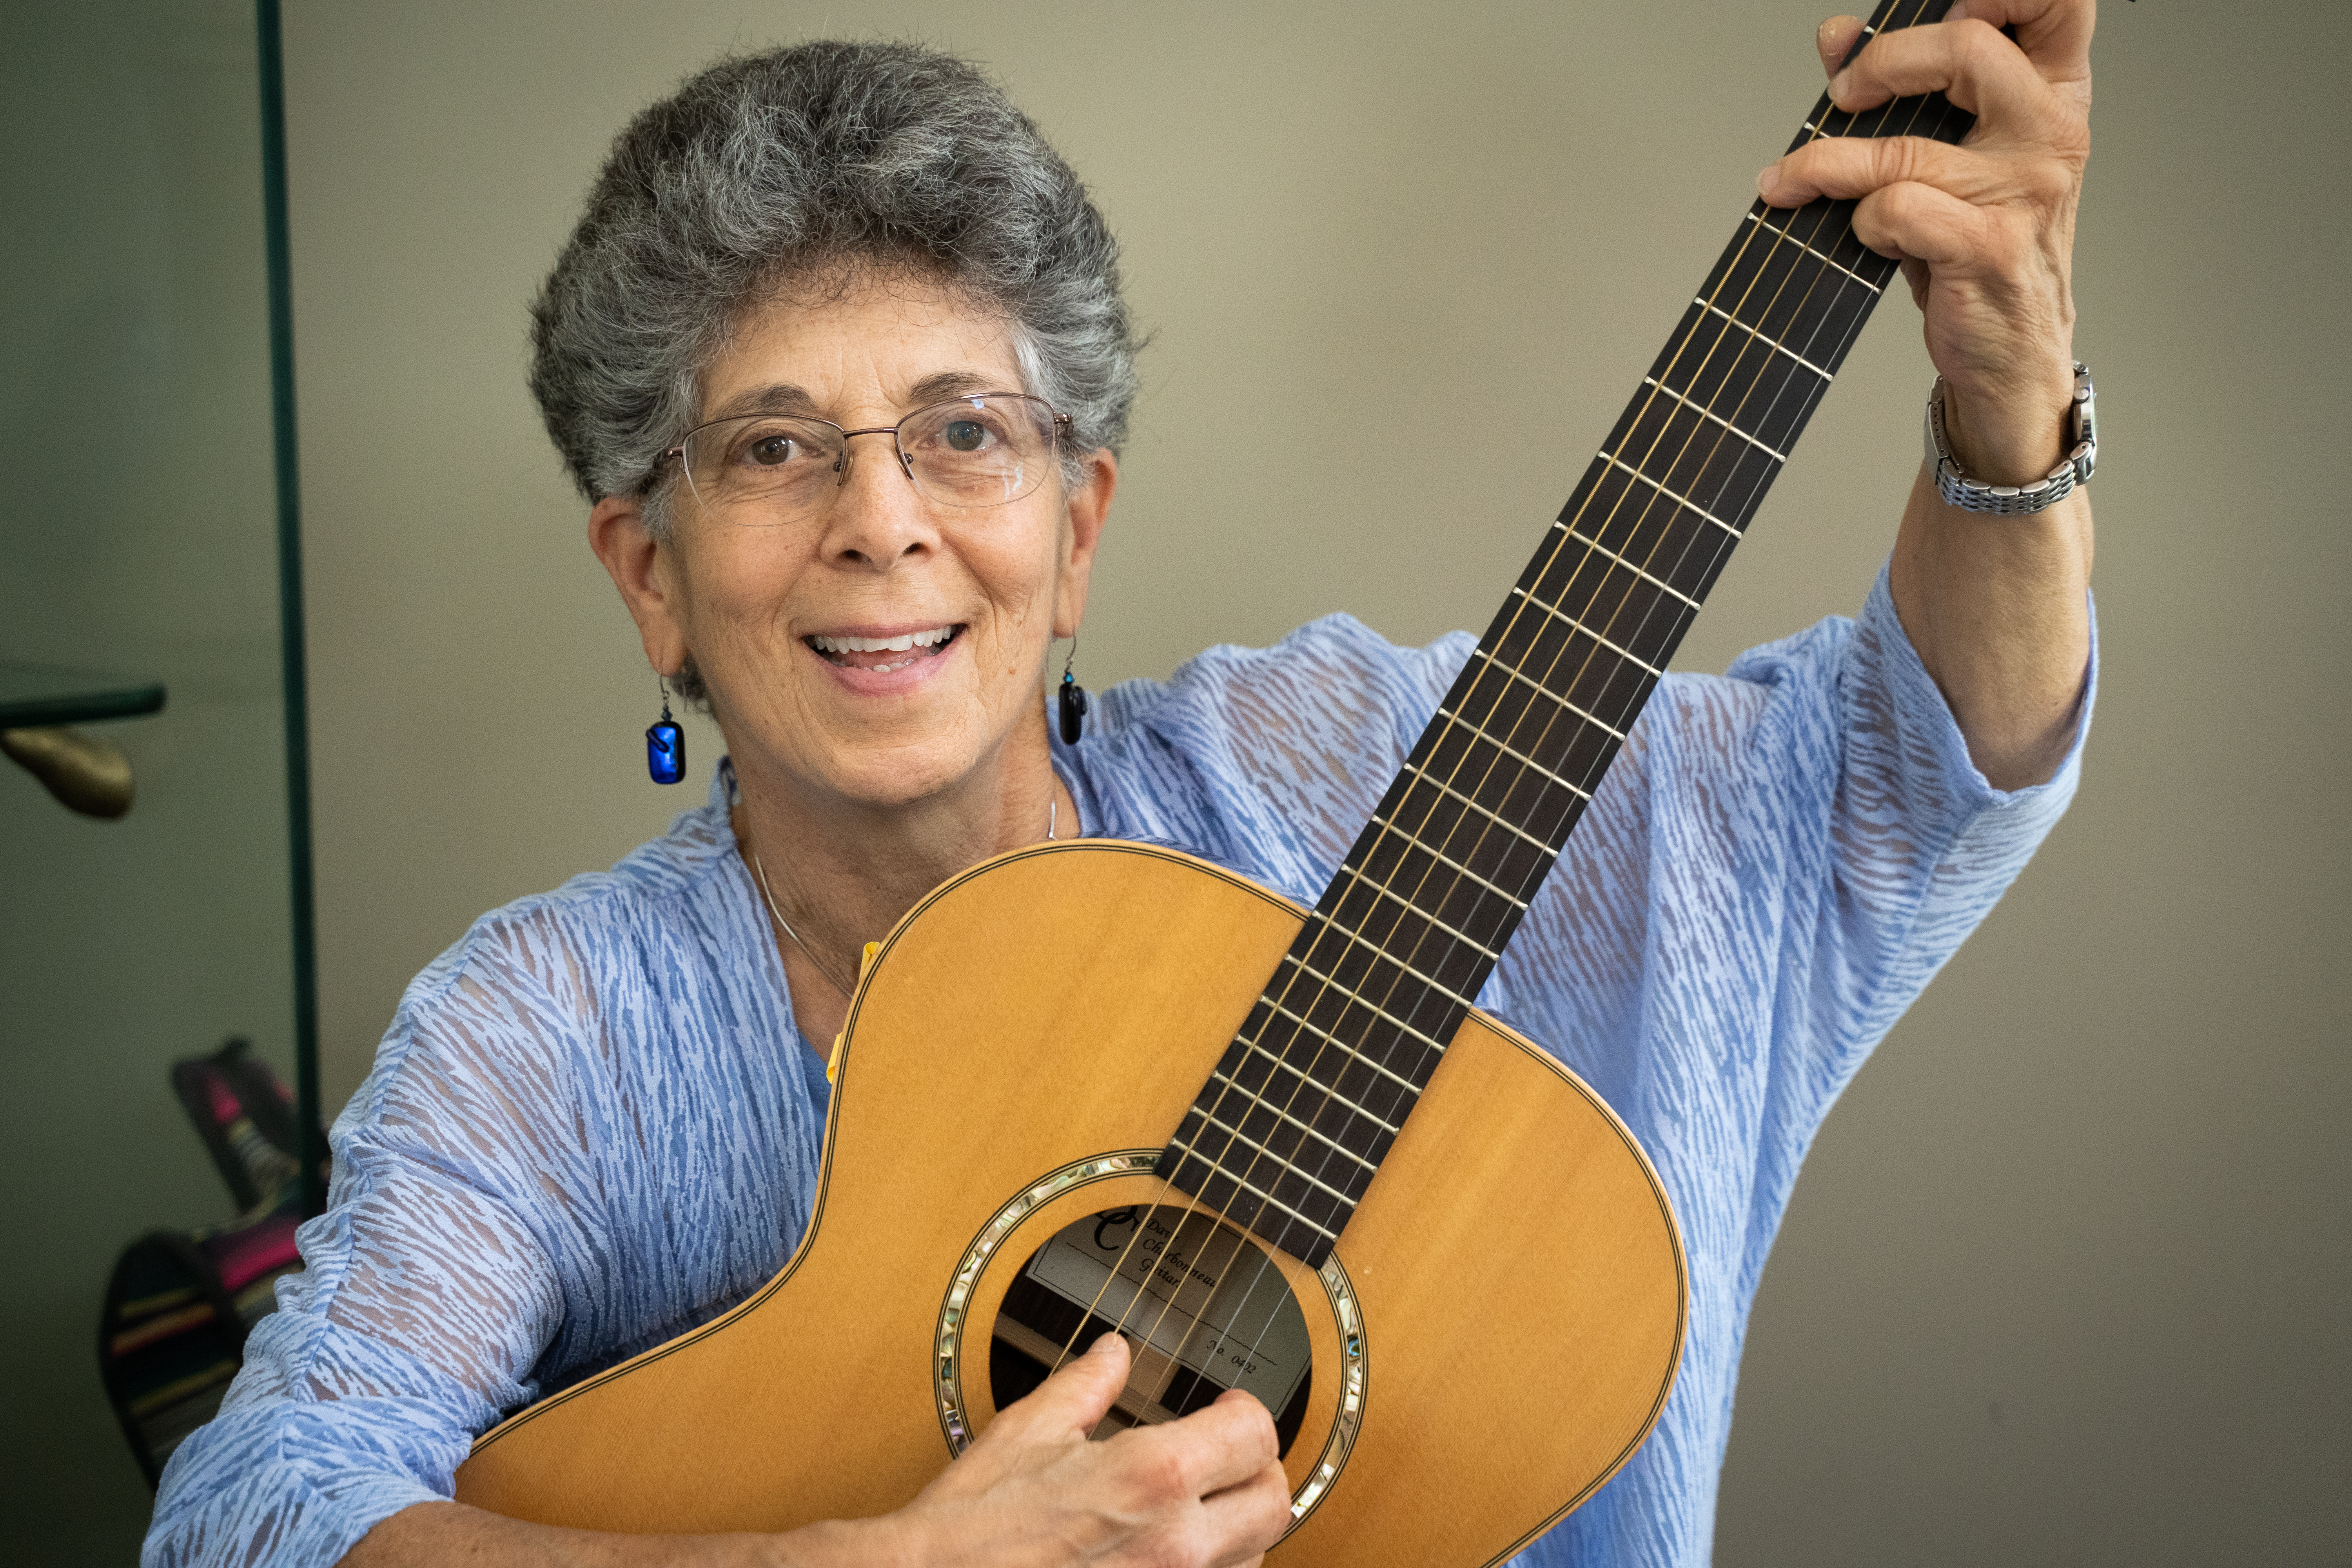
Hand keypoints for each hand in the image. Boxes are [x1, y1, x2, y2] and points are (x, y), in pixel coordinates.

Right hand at [883, 1333, 1290, 1567]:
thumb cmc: (974, 1528)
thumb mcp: (1030, 1432)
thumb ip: (1085, 1384)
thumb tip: (1113, 1354)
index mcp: (1153, 1476)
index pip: (1255, 1434)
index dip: (1248, 1412)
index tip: (1229, 1408)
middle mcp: (1176, 1542)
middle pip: (1275, 1502)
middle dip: (1258, 1471)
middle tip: (1230, 1455)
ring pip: (1253, 1558)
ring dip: (1237, 1528)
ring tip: (1201, 1506)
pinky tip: (1172, 1552)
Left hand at [1757, 1, 2093, 486]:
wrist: (2009, 344)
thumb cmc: (1973, 237)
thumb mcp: (1945, 149)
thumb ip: (1899, 85)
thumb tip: (1835, 34)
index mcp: (2053, 88)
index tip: (1930, 8)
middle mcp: (2051, 129)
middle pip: (1967, 47)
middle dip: (1881, 62)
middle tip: (1843, 95)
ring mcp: (2027, 189)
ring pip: (1904, 149)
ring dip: (1827, 164)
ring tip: (1793, 180)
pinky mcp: (1989, 248)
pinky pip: (1895, 210)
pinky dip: (1861, 222)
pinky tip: (1866, 235)